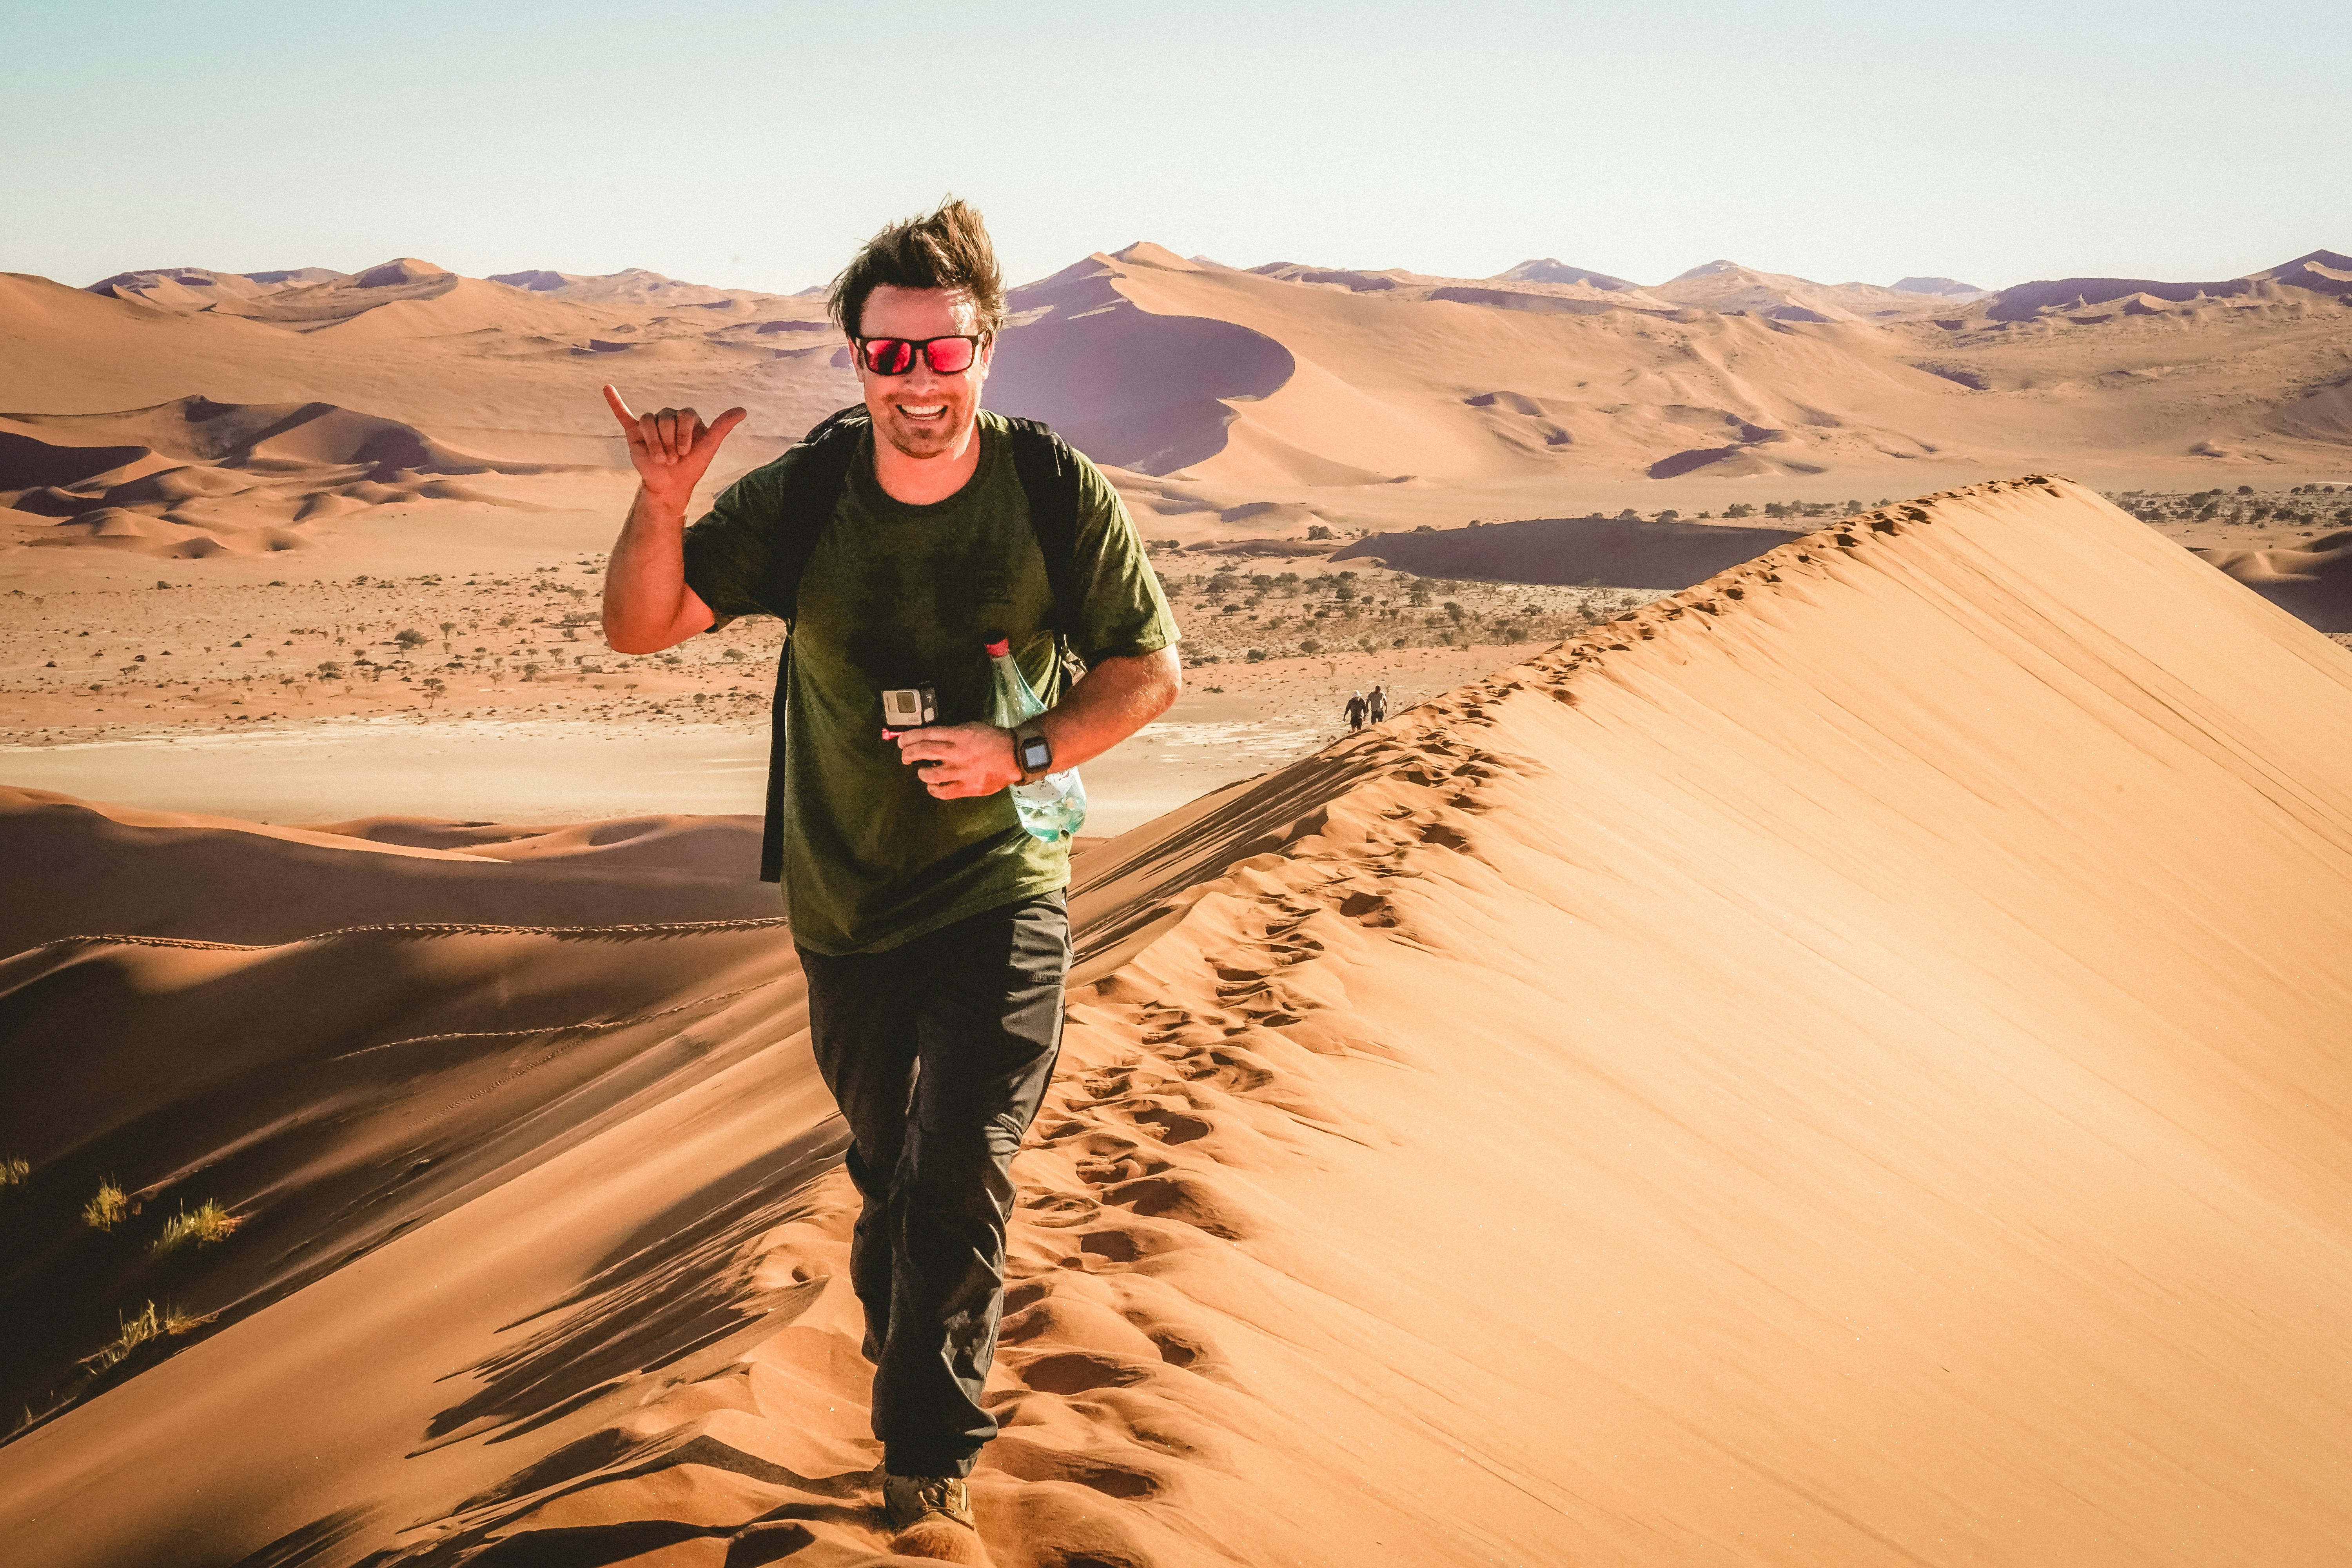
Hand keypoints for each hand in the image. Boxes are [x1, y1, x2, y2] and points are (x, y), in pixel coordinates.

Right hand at [602, 385, 745, 509]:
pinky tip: (607, 388)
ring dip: (655, 443)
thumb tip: (743, 410)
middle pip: (665, 417)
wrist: (671, 485)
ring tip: (660, 459)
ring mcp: (651, 424)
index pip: (684, 415)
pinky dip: (615, 402)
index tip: (685, 452)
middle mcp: (668, 417)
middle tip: (672, 459)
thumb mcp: (709, 446)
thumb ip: (723, 427)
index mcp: (686, 418)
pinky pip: (623, 415)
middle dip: (669, 441)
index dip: (684, 435)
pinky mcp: (635, 432)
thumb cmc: (692, 466)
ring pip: (649, 420)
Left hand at [892, 722, 1019, 798]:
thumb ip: (952, 733)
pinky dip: (933, 789)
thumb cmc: (993, 739)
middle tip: (905, 756)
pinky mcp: (967, 787)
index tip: (901, 741)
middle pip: (924, 751)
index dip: (909, 738)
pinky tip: (932, 786)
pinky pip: (943, 792)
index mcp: (958, 735)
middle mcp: (957, 753)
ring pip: (930, 775)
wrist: (1015, 756)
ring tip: (922, 771)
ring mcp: (961, 772)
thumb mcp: (971, 728)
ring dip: (921, 773)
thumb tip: (930, 739)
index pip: (926, 734)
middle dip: (909, 754)